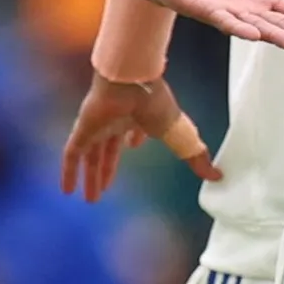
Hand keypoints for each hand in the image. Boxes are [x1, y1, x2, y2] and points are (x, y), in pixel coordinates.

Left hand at [61, 74, 216, 201]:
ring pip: (91, 156)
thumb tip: (217, 176)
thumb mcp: (179, 135)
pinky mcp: (83, 130)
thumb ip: (194, 155)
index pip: (132, 131)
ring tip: (90, 200)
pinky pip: (72, 154)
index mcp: (137, 118)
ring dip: (91, 178)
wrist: (131, 83)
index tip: (132, 148)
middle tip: (104, 191)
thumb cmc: (157, 104)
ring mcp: (97, 126)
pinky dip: (69, 173)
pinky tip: (66, 192)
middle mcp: (116, 121)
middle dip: (107, 171)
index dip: (132, 141)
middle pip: (109, 150)